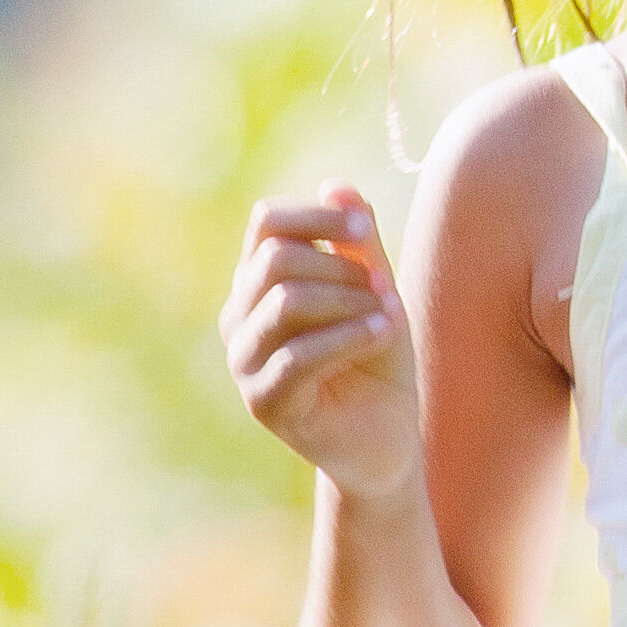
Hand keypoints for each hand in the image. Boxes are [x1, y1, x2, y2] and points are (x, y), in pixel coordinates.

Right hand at [225, 187, 420, 495]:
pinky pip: (300, 355)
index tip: (366, 230)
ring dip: (349, 300)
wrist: (384, 440)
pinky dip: (350, 336)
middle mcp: (239, 320)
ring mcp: (244, 363)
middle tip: (384, 288)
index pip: (267, 222)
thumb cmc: (377, 362)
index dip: (318, 216)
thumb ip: (358, 243)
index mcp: (257, 285)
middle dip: (341, 266)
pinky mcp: (264, 403)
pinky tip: (382, 335)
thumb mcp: (375, 291)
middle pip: (276, 258)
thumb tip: (337, 186)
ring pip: (287, 301)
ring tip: (387, 316)